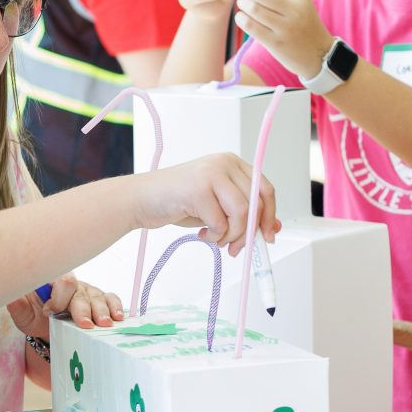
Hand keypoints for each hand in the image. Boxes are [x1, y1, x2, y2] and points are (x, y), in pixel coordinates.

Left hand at [7, 276, 123, 339]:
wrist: (49, 328)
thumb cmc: (35, 317)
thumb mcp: (23, 314)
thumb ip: (17, 305)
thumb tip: (11, 297)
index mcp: (53, 281)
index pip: (60, 282)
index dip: (57, 298)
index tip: (50, 312)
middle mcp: (72, 284)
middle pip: (80, 291)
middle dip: (82, 308)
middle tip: (85, 324)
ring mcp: (88, 291)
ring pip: (98, 296)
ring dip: (102, 311)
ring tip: (105, 324)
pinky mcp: (101, 300)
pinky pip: (112, 298)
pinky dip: (116, 306)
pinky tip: (119, 317)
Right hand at [130, 153, 279, 255]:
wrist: (139, 199)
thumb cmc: (175, 201)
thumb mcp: (215, 206)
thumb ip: (242, 213)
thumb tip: (272, 227)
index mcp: (231, 163)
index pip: (265, 189)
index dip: (269, 215)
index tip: (268, 235)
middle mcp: (224, 164)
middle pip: (256, 203)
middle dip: (250, 232)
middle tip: (238, 248)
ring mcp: (211, 174)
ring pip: (242, 214)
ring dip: (231, 236)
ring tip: (216, 239)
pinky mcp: (198, 190)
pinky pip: (220, 223)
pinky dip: (214, 236)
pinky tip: (201, 234)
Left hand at [228, 0, 335, 79]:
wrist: (317, 53)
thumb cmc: (301, 24)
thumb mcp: (297, 3)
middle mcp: (295, 9)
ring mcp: (286, 27)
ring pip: (253, 9)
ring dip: (242, 4)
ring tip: (242, 5)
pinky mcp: (276, 42)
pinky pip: (251, 26)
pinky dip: (241, 19)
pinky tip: (242, 18)